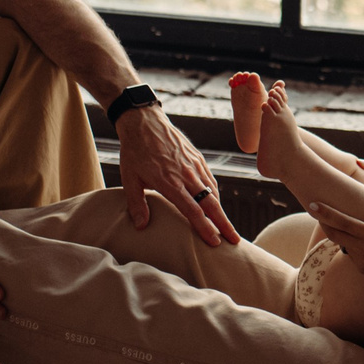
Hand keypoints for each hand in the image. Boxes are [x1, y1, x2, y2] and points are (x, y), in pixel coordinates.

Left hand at [112, 104, 237, 243]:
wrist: (144, 122)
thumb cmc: (134, 151)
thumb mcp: (129, 178)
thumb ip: (136, 203)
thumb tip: (141, 226)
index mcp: (170, 183)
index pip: (192, 210)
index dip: (204, 228)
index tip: (214, 242)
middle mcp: (186, 175)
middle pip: (210, 204)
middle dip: (224, 224)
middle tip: (234, 240)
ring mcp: (194, 166)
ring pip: (213, 192)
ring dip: (222, 211)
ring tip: (228, 227)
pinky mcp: (197, 158)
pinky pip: (210, 180)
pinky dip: (216, 194)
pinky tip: (217, 203)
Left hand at [307, 187, 363, 286]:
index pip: (342, 222)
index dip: (325, 213)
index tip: (313, 205)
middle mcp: (362, 249)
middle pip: (334, 234)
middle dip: (323, 222)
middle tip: (316, 211)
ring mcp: (361, 261)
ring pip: (342, 244)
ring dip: (338, 233)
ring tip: (338, 222)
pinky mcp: (362, 269)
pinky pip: (351, 254)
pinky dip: (350, 244)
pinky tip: (356, 238)